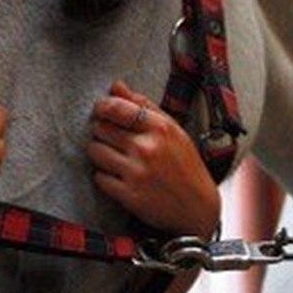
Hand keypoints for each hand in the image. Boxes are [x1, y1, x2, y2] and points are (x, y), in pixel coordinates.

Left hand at [87, 79, 220, 238]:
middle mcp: (147, 148)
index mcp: (160, 128)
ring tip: (114, 157)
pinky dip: (104, 176)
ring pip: (95, 151)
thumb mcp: (172, 130)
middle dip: (101, 131)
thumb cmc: (184, 164)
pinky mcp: (128, 195)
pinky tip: (118, 177)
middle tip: (112, 139)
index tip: (100, 110)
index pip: (117, 108)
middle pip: (101, 128)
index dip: (102, 107)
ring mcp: (137, 173)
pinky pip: (99, 177)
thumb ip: (143, 106)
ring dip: (99, 153)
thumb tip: (116, 85)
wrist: (197, 208)